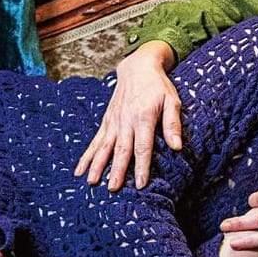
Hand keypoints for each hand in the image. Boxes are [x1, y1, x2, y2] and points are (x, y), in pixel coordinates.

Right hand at [76, 40, 180, 190]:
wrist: (137, 67)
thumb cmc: (158, 86)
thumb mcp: (172, 100)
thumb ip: (172, 123)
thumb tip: (177, 147)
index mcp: (144, 117)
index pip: (143, 146)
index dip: (142, 166)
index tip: (141, 183)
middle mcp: (126, 121)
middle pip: (121, 150)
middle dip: (117, 170)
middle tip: (113, 188)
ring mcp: (114, 122)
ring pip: (104, 147)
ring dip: (98, 165)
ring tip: (92, 182)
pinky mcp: (107, 121)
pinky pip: (95, 140)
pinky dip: (87, 155)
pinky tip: (80, 170)